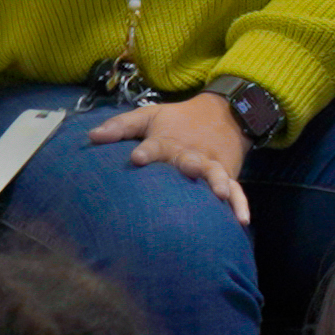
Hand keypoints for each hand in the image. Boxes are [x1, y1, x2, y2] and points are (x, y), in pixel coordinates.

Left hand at [113, 97, 249, 221]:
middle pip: (190, 160)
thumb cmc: (177, 121)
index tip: (137, 158)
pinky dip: (240, 204)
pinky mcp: (228, 174)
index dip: (147, 151)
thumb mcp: (149, 115)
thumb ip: (121, 127)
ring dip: (217, 183)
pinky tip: (242, 221)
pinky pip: (236, 191)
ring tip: (219, 195)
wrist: (224, 113)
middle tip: (188, 171)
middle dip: (189, 166)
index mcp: (168, 141)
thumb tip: (91, 137)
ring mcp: (211, 165)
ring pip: (215, 174)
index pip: (156, 145)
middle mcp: (190, 154)